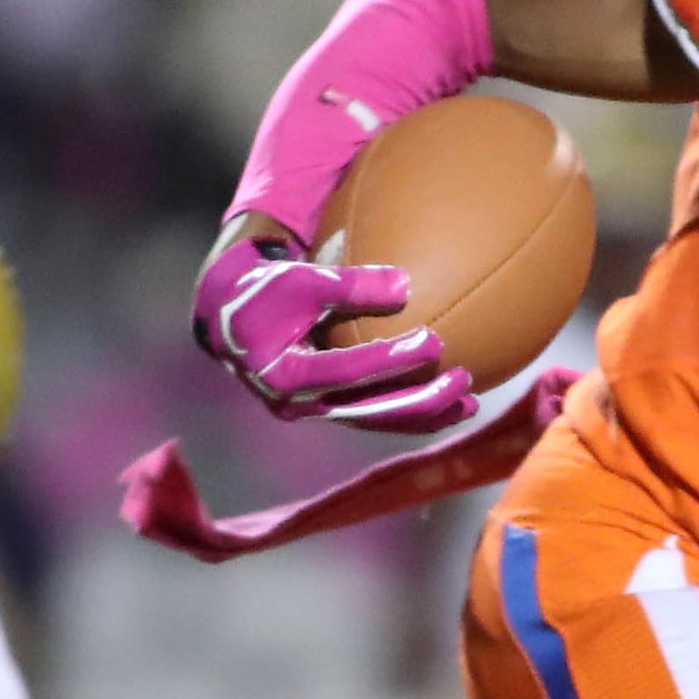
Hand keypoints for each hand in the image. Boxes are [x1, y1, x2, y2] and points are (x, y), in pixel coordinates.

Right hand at [191, 226, 476, 433]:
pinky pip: (372, 413)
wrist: (229, 317)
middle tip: (464, 382)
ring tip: (469, 403)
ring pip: (375, 420)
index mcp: (288, 375)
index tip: (433, 341)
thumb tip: (407, 285)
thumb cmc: (265, 289)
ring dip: (423, 415)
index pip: (348, 371)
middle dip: (421, 402)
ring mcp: (312, 411)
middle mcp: (299, 404)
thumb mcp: (302, 278)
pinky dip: (407, 409)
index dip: (391, 360)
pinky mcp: (324, 407)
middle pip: (369, 411)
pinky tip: (445, 401)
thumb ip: (350, 284)